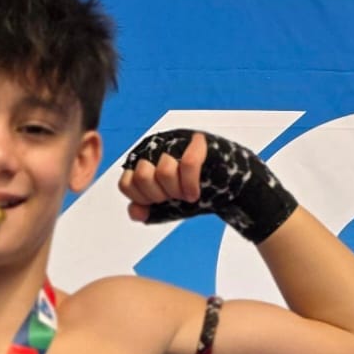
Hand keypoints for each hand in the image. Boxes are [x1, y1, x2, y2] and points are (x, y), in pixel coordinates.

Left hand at [119, 128, 297, 241]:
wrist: (227, 189)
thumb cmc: (194, 193)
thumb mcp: (165, 208)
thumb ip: (145, 210)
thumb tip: (136, 211)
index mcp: (143, 161)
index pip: (126, 183)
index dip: (143, 199)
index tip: (159, 202)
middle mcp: (156, 148)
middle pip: (142, 175)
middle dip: (160, 195)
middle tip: (174, 196)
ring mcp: (177, 141)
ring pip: (164, 170)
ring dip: (178, 190)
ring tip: (187, 193)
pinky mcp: (198, 141)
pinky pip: (188, 164)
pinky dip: (191, 184)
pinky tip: (196, 192)